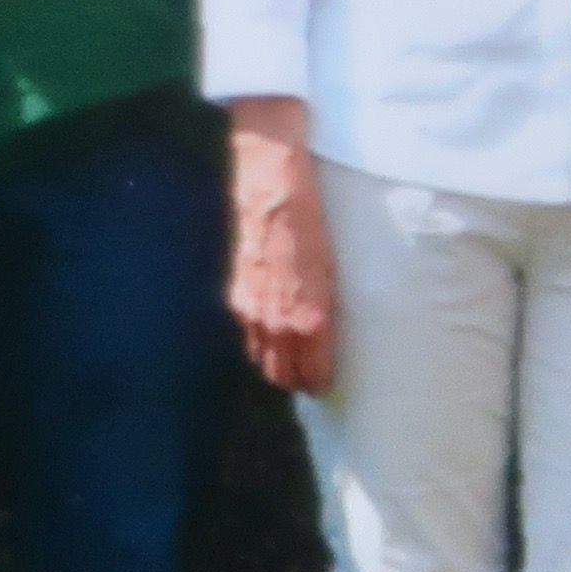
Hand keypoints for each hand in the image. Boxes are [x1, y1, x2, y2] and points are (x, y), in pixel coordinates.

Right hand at [225, 117, 337, 393]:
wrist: (274, 187)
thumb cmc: (315, 223)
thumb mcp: (333, 269)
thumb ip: (326, 310)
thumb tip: (326, 333)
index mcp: (308, 321)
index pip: (311, 374)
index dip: (320, 384)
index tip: (327, 384)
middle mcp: (277, 323)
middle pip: (281, 375)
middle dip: (296, 381)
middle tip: (310, 378)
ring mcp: (253, 311)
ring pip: (260, 359)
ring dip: (275, 365)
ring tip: (291, 361)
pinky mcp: (237, 294)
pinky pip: (248, 334)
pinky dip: (259, 341)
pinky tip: (270, 332)